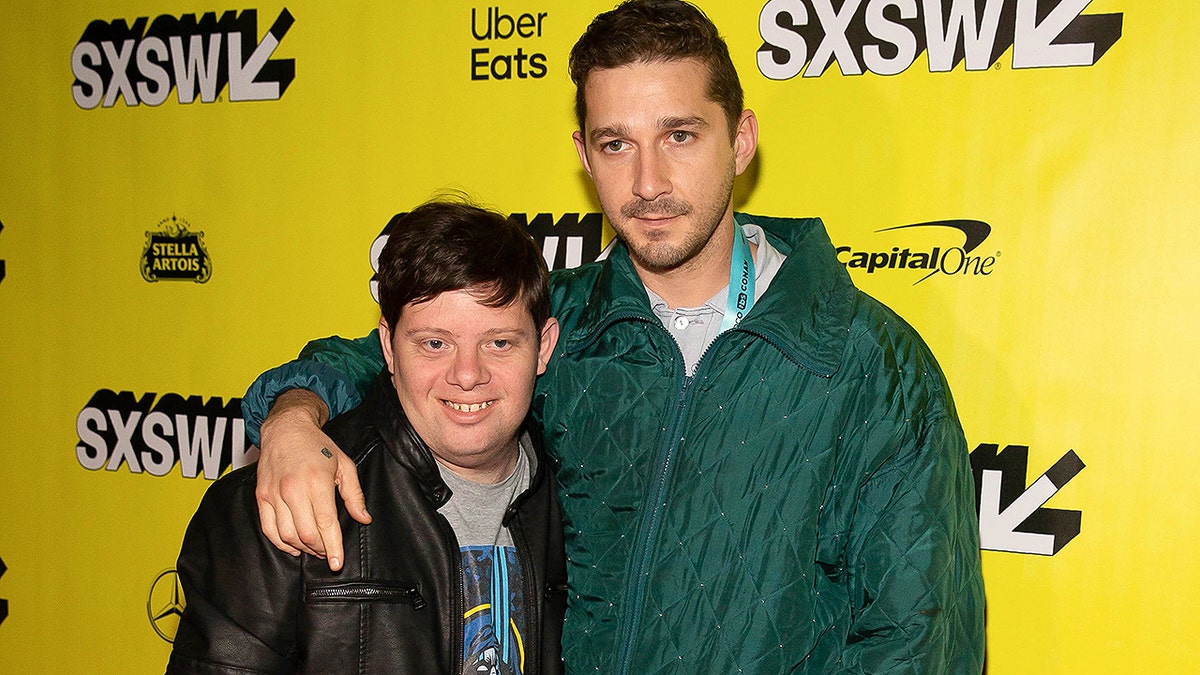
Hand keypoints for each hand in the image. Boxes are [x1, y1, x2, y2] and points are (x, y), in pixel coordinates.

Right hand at [255, 389, 370, 570]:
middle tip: (328, 552)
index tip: (337, 563)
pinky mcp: (262, 497)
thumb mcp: (344, 465)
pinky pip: (269, 529)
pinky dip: (281, 543)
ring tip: (314, 548)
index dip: (333, 547)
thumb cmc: (318, 446)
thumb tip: (363, 518)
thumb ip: (354, 495)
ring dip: (303, 548)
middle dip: (320, 549)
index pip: (325, 524)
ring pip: (287, 536)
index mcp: (316, 482)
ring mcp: (274, 494)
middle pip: (306, 535)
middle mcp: (293, 490)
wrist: (286, 429)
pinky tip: (294, 546)